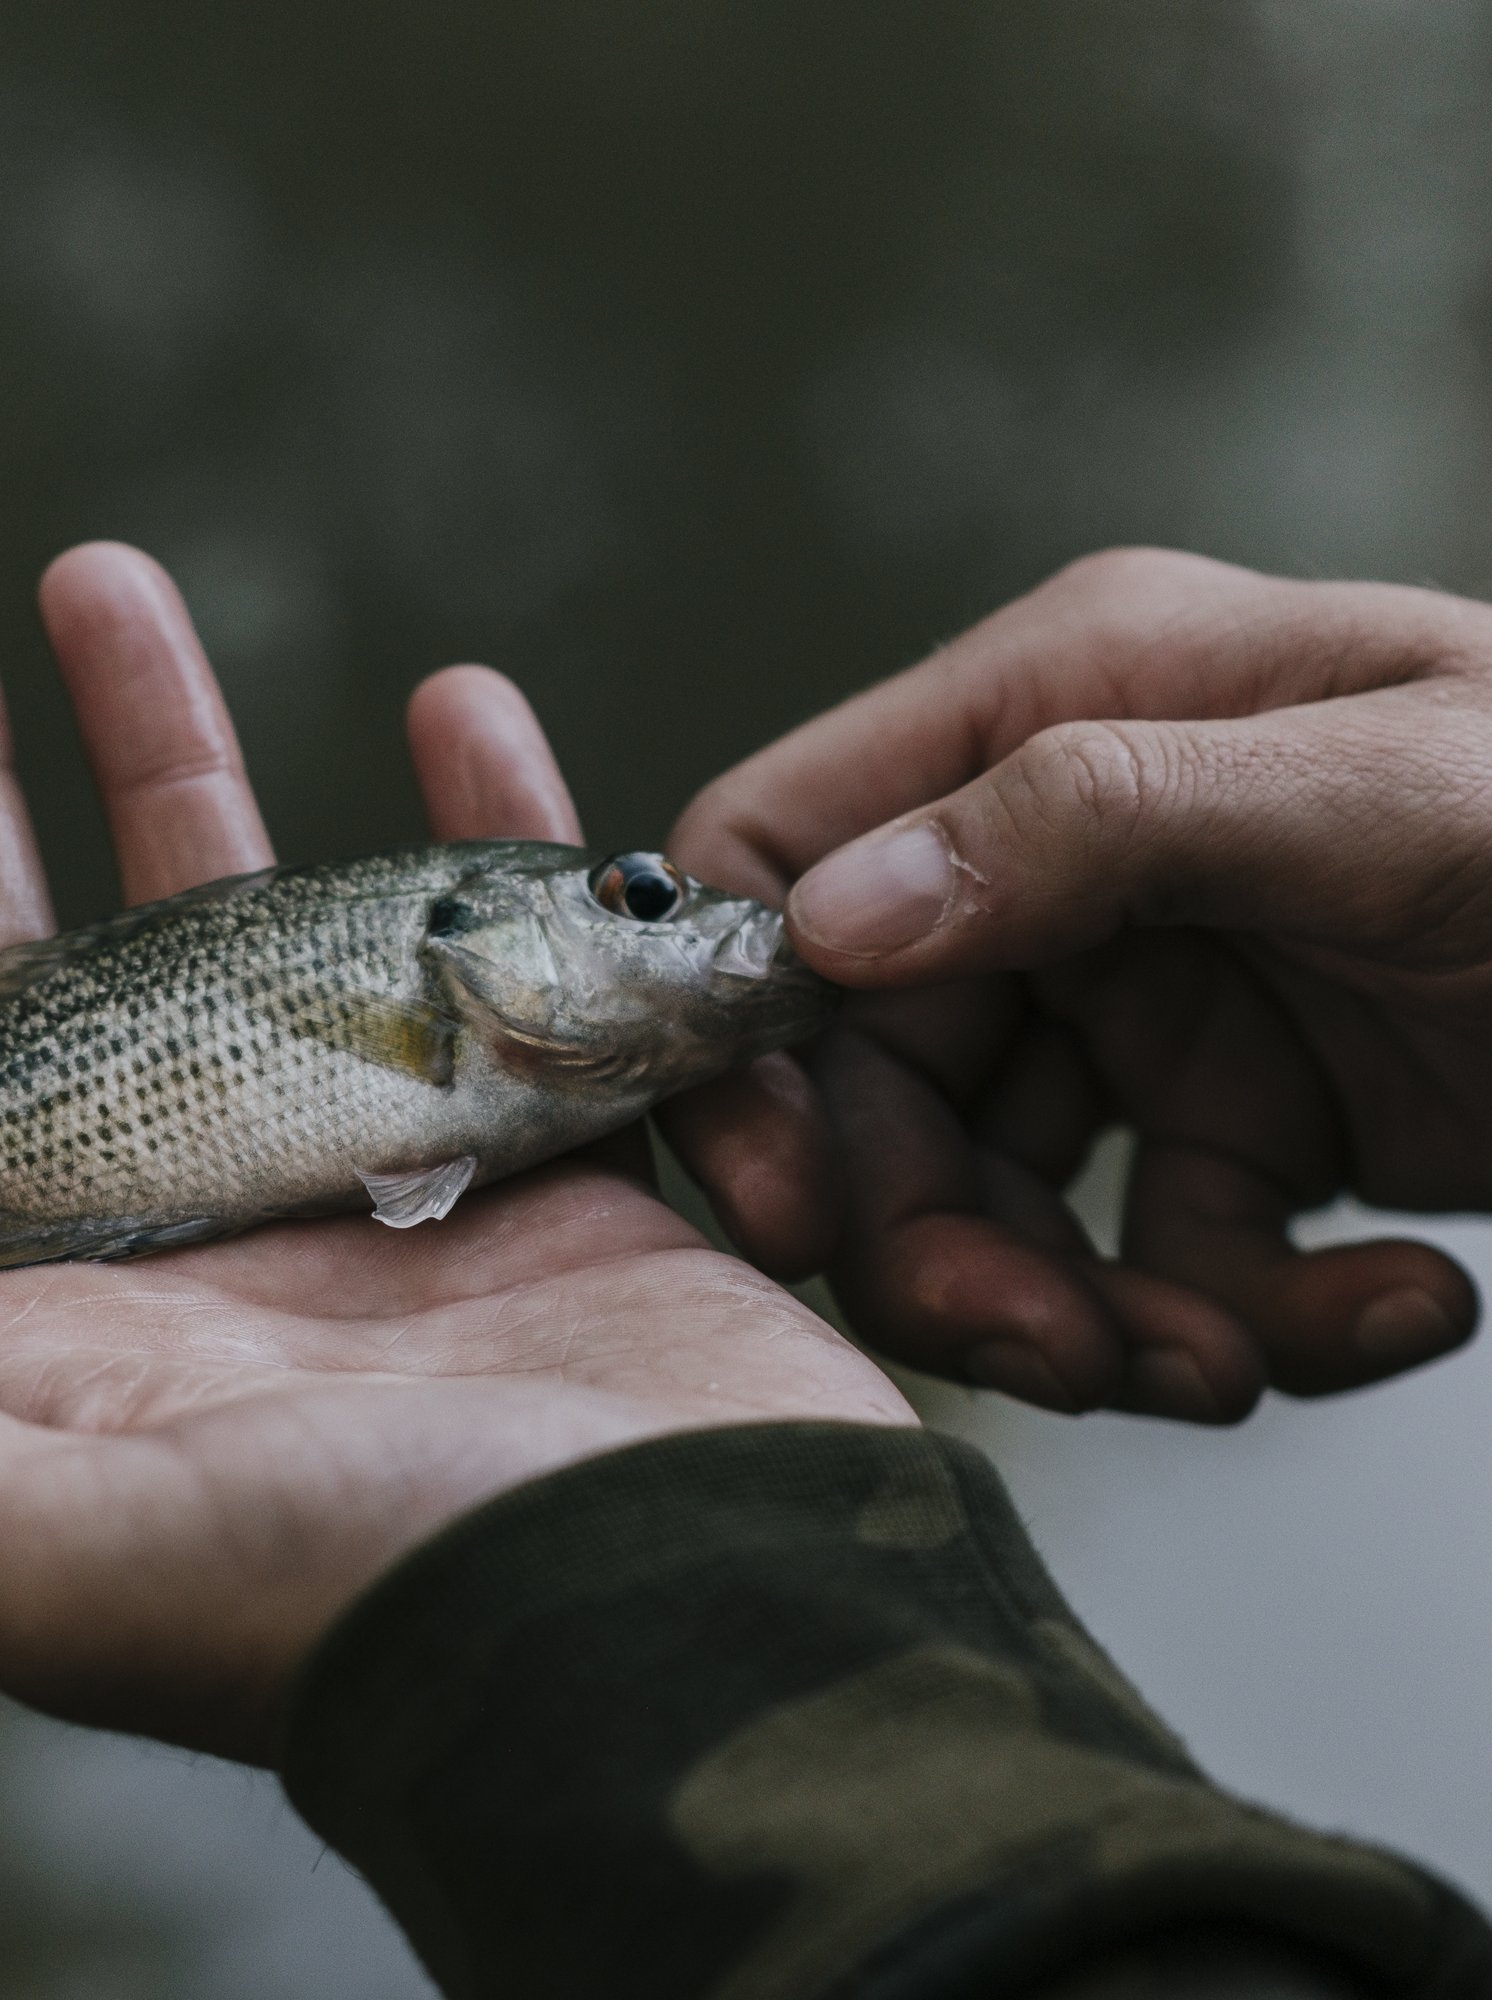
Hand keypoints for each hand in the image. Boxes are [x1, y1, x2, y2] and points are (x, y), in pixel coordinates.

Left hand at [0, 542, 910, 1761]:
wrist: (694, 1633)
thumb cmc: (350, 1605)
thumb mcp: (35, 1543)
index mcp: (14, 1332)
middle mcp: (156, 1241)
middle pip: (2, 968)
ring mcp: (343, 1176)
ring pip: (225, 910)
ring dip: (161, 741)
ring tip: (100, 571)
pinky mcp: (533, 1146)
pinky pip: (488, 934)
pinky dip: (480, 814)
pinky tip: (455, 697)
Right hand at [662, 548, 1490, 1423]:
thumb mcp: (1394, 792)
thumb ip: (1098, 820)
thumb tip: (826, 917)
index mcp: (1065, 704)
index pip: (783, 845)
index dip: (738, 1022)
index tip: (777, 1193)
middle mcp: (1070, 848)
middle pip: (871, 1066)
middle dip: (934, 1229)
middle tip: (1036, 1350)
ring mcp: (1152, 990)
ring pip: (993, 1191)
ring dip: (1081, 1314)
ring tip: (1222, 1371)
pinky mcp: (1240, 1120)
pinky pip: (1155, 1258)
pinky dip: (1244, 1325)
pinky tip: (1393, 1305)